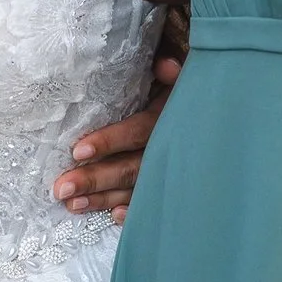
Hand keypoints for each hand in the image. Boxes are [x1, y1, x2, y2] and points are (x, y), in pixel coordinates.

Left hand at [52, 45, 182, 222]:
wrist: (219, 117)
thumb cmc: (186, 94)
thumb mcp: (182, 79)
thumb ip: (171, 72)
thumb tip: (164, 65)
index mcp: (166, 120)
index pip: (136, 133)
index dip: (109, 142)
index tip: (78, 151)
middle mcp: (168, 149)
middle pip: (129, 167)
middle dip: (95, 179)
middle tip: (62, 189)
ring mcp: (170, 171)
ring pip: (134, 188)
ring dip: (104, 199)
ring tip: (73, 204)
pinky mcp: (171, 186)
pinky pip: (152, 203)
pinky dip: (134, 211)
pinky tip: (114, 216)